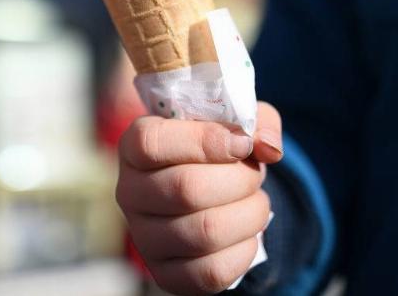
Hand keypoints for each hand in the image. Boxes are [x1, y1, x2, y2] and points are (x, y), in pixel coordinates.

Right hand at [116, 102, 282, 295]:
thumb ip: (256, 123)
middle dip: (239, 179)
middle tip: (255, 174)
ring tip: (255, 202)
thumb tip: (269, 149)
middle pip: (186, 189)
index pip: (151, 143)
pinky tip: (246, 233)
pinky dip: (244, 250)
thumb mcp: (235, 124)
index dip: (204, 141)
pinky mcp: (165, 274)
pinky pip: (212, 271)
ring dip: (249, 214)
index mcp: (134, 146)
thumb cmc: (217, 151)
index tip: (241, 144)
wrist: (208, 195)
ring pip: (205, 232)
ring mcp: (143, 237)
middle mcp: (129, 192)